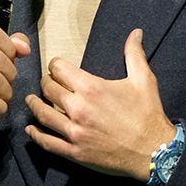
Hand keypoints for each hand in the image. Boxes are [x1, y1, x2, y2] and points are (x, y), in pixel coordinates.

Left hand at [25, 28, 174, 180]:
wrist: (154, 152)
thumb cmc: (148, 115)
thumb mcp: (144, 80)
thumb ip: (134, 54)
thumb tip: (136, 33)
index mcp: (91, 88)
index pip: (59, 69)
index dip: (56, 65)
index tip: (57, 67)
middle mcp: (78, 109)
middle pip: (48, 89)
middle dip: (46, 83)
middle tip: (47, 83)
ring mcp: (75, 132)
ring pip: (43, 114)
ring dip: (35, 105)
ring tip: (31, 100)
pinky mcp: (75, 152)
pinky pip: (48, 142)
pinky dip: (36, 135)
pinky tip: (31, 129)